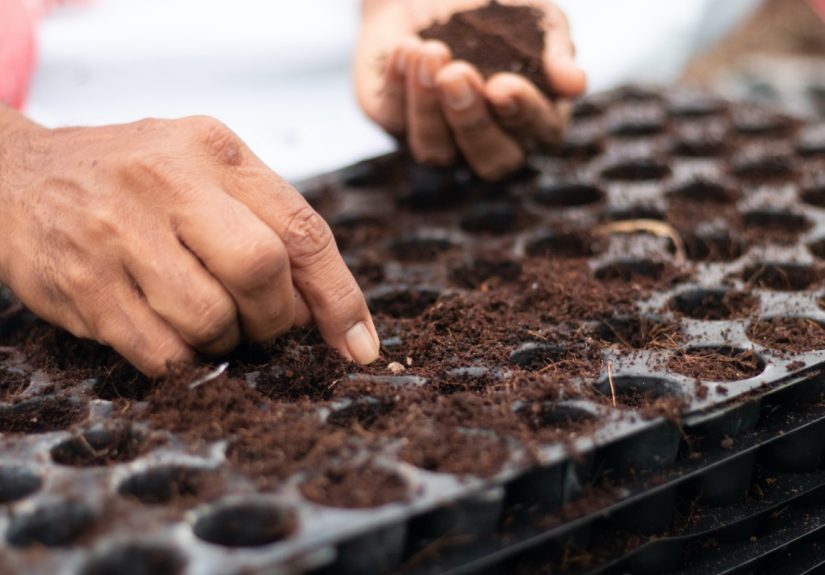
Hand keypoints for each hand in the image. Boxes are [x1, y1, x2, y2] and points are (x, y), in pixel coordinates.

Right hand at [0, 113, 379, 375]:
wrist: (19, 174)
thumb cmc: (135, 179)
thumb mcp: (207, 171)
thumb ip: (269, 224)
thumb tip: (323, 312)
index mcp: (216, 152)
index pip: (303, 231)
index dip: (341, 298)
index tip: (360, 346)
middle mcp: (168, 183)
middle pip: (261, 270)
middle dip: (277, 319)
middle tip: (265, 325)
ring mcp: (119, 234)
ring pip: (210, 319)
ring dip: (225, 339)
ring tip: (208, 318)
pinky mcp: (83, 284)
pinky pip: (160, 352)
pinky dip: (184, 359)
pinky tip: (174, 336)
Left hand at [356, 0, 585, 180]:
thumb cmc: (496, 9)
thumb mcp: (535, 18)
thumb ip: (556, 48)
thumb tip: (576, 84)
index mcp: (531, 120)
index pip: (537, 134)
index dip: (521, 114)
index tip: (503, 84)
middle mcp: (486, 141)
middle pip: (489, 162)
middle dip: (472, 121)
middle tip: (457, 75)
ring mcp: (437, 138)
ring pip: (434, 153)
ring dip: (428, 107)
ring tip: (429, 53)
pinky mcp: (394, 120)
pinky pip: (393, 119)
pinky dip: (398, 84)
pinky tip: (406, 48)